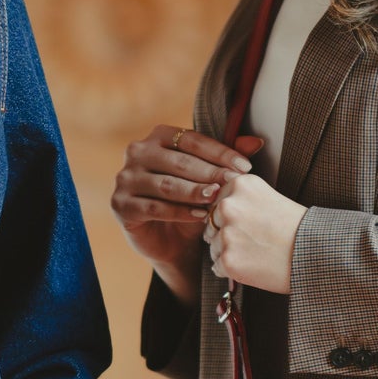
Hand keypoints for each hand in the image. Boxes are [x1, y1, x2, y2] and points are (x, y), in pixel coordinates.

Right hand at [112, 125, 263, 302]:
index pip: (192, 139)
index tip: (245, 167)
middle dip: (210, 173)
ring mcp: (125, 178)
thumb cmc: (191, 203)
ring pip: (167, 184)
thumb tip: (256, 142)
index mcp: (158, 136)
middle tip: (234, 185)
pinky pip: (154, 207)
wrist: (171, 242)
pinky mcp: (120, 205)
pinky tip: (201, 216)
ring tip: (218, 199)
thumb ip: (228, 160)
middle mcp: (137, 152)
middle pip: (179, 161)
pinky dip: (179, 212)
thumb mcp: (211, 180)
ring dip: (195, 192)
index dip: (220, 153)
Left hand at [204, 173, 306, 295]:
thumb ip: (240, 199)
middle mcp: (230, 205)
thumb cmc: (295, 228)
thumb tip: (211, 211)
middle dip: (226, 234)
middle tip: (255, 240)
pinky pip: (217, 266)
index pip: (217, 201)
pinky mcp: (228, 260)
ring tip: (257, 253)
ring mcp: (227, 234)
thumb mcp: (268, 197)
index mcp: (240, 185)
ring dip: (228, 253)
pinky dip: (232, 270)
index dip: (232, 216)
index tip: (251, 223)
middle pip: (210, 223)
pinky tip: (254, 265)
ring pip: (213, 246)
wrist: (315, 254)